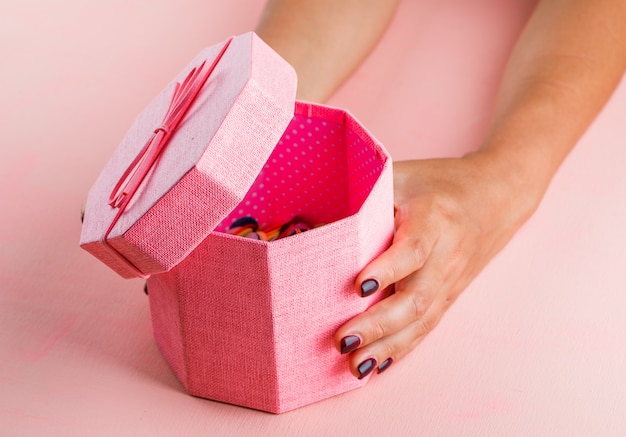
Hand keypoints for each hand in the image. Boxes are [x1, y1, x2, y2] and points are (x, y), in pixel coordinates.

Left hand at [334, 153, 537, 377]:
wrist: (497, 196)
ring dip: (387, 346)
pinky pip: (427, 326)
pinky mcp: (450, 295)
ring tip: (355, 365)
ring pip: (422, 321)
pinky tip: (377, 365)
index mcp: (434, 219)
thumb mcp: (405, 175)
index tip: (358, 286)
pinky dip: (402, 348)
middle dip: (378, 324)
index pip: (411, 250)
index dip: (387, 270)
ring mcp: (450, 280)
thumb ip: (370, 194)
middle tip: (342, 340)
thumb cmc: (441, 182)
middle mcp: (446, 255)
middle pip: (416, 298)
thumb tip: (318, 219)